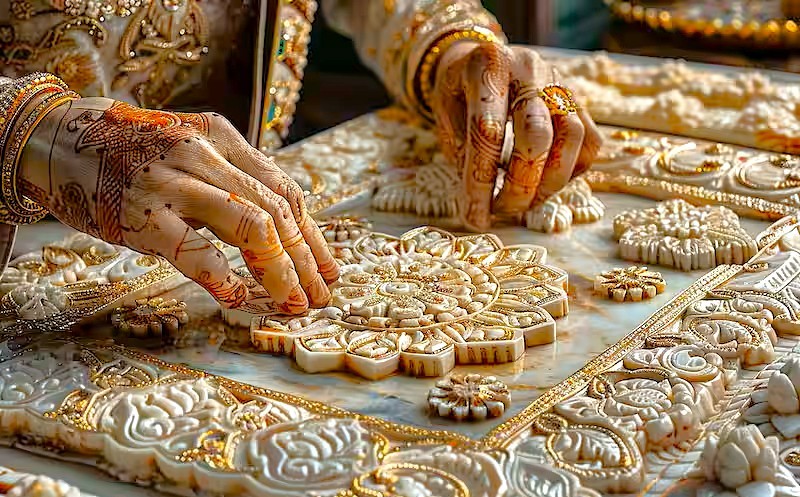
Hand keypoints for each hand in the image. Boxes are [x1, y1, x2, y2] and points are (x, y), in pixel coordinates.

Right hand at [19, 97, 338, 313]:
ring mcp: (175, 182)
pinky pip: (195, 249)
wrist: (56, 139)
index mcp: (222, 139)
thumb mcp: (187, 150)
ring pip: (251, 225)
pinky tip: (237, 296)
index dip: (312, 234)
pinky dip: (223, 276)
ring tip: (292, 303)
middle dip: (305, 259)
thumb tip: (278, 228)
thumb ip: (229, 177)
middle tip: (319, 296)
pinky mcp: (143, 213)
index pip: (285, 189)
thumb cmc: (129, 155)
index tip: (327, 269)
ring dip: (279, 270)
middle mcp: (205, 155)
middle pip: (277, 210)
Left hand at [431, 43, 601, 230]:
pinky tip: (545, 185)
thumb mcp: (445, 113)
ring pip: (571, 137)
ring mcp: (559, 81)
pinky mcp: (578, 98)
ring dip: (549, 183)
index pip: (488, 132)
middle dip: (521, 185)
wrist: (481, 58)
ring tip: (525, 204)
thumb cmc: (460, 92)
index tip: (475, 217)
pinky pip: (590, 140)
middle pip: (537, 134)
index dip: (481, 181)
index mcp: (488, 67)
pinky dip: (571, 171)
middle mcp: (528, 69)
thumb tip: (481, 201)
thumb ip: (463, 150)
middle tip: (502, 212)